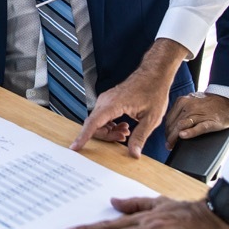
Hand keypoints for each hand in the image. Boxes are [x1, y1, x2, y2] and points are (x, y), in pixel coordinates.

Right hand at [70, 38, 189, 156]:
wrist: (154, 75)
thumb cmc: (153, 91)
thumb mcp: (151, 119)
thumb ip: (140, 137)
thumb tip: (134, 153)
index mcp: (114, 104)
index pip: (93, 123)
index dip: (83, 137)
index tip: (75, 147)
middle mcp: (106, 101)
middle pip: (94, 125)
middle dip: (106, 136)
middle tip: (123, 138)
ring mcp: (105, 100)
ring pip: (98, 122)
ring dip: (109, 131)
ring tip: (126, 132)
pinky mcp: (108, 101)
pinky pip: (102, 117)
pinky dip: (110, 125)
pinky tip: (122, 126)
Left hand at [164, 92, 228, 149]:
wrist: (228, 100)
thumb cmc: (209, 103)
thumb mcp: (191, 101)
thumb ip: (181, 110)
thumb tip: (171, 124)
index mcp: (182, 102)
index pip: (169, 119)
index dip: (166, 130)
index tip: (167, 137)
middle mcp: (188, 106)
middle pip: (173, 124)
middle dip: (169, 136)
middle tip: (168, 145)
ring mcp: (199, 114)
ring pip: (182, 126)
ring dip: (174, 137)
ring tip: (171, 145)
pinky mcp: (210, 121)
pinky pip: (198, 128)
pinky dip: (189, 132)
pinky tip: (183, 136)